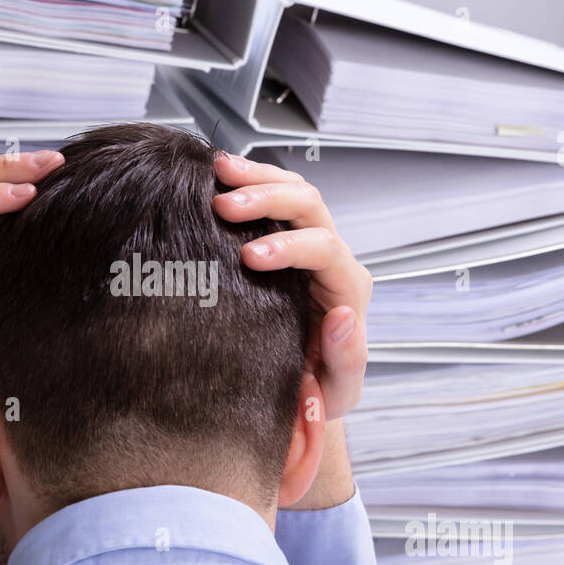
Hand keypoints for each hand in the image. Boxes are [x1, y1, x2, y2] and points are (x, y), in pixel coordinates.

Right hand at [211, 151, 371, 419]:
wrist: (299, 391)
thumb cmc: (315, 393)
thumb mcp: (337, 391)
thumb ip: (347, 359)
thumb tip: (343, 317)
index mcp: (346, 290)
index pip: (326, 250)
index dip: (289, 247)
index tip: (249, 258)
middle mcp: (332, 260)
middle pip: (311, 206)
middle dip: (268, 198)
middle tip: (223, 205)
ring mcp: (308, 243)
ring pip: (293, 190)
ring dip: (256, 176)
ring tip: (216, 171)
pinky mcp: (284, 239)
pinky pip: (273, 196)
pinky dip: (248, 180)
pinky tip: (216, 174)